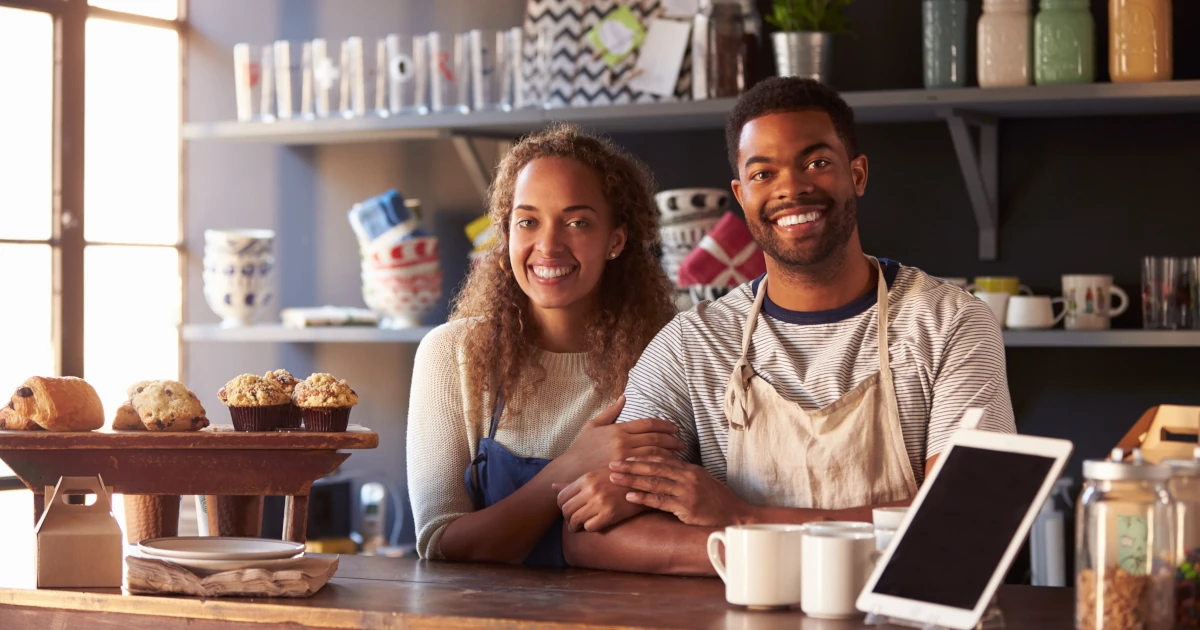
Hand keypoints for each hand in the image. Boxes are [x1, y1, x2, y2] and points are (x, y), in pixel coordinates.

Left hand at [553, 470, 647, 532]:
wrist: (645, 485)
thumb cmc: (619, 480)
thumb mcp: (596, 475)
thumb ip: (574, 483)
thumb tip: (552, 486)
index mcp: (586, 478)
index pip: (561, 497)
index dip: (562, 507)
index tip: (568, 510)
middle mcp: (591, 489)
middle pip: (566, 510)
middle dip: (567, 518)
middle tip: (572, 521)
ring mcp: (600, 502)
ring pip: (576, 520)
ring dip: (575, 526)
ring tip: (579, 527)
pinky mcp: (610, 514)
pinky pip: (590, 527)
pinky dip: (589, 528)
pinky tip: (594, 525)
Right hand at [554, 396, 685, 480]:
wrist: (569, 470)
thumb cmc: (580, 448)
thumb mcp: (593, 425)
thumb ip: (611, 411)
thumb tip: (625, 397)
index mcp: (618, 429)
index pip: (648, 424)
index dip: (664, 425)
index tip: (675, 428)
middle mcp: (623, 442)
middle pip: (656, 439)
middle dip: (672, 440)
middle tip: (682, 442)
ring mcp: (624, 458)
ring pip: (655, 454)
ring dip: (670, 454)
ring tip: (679, 454)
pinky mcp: (624, 473)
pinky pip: (647, 469)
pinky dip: (660, 467)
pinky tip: (668, 468)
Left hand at [608, 456, 751, 527]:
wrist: (735, 515)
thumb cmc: (716, 500)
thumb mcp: (701, 481)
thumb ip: (683, 475)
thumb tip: (664, 469)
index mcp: (689, 468)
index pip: (661, 458)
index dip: (641, 457)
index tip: (623, 456)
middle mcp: (687, 476)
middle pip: (654, 467)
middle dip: (631, 464)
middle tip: (611, 463)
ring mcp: (687, 491)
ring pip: (654, 482)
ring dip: (632, 479)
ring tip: (614, 478)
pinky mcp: (686, 507)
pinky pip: (660, 501)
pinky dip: (643, 497)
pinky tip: (629, 496)